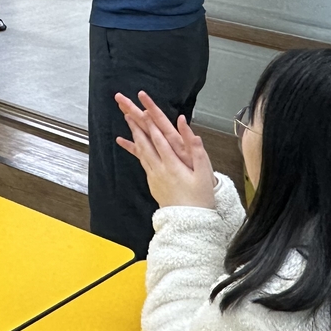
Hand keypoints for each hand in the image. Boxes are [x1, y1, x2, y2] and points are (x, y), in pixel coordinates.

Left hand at [115, 90, 217, 208]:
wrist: (189, 224)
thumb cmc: (200, 199)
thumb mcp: (204, 174)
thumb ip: (197, 150)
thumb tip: (189, 131)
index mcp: (173, 165)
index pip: (159, 139)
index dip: (151, 123)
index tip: (143, 109)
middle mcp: (160, 169)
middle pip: (145, 141)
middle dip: (136, 122)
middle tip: (126, 107)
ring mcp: (154, 175)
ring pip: (141, 149)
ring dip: (134, 132)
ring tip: (127, 118)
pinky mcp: (152, 182)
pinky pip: (141, 161)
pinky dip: (133, 149)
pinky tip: (126, 142)